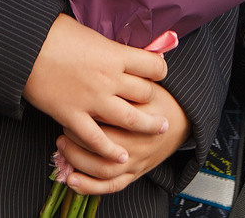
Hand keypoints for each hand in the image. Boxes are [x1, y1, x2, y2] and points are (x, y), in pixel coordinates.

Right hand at [24, 14, 171, 163]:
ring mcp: (92, 100)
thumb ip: (106, 48)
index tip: (157, 74)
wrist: (25, 46)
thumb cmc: (53, 33)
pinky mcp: (73, 115)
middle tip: (155, 103)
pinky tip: (121, 156)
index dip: (159, 71)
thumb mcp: (89, 34)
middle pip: (145, 94)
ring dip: (147, 126)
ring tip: (158, 129)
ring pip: (131, 120)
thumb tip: (117, 52)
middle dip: (152, 98)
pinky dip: (111, 151)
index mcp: (113, 55)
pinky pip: (97, 139)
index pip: (153, 66)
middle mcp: (108, 79)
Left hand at [55, 86, 189, 195]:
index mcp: (145, 113)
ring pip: (104, 167)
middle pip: (105, 142)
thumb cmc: (157, 97)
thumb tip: (93, 58)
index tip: (72, 99)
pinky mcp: (135, 174)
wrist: (182, 120)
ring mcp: (138, 160)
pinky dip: (90, 186)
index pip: (111, 113)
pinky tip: (71, 179)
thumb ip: (125, 75)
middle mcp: (142, 141)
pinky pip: (111, 186)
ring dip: (78, 158)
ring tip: (62, 144)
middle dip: (78, 134)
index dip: (88, 108)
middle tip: (63, 121)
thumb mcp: (146, 81)